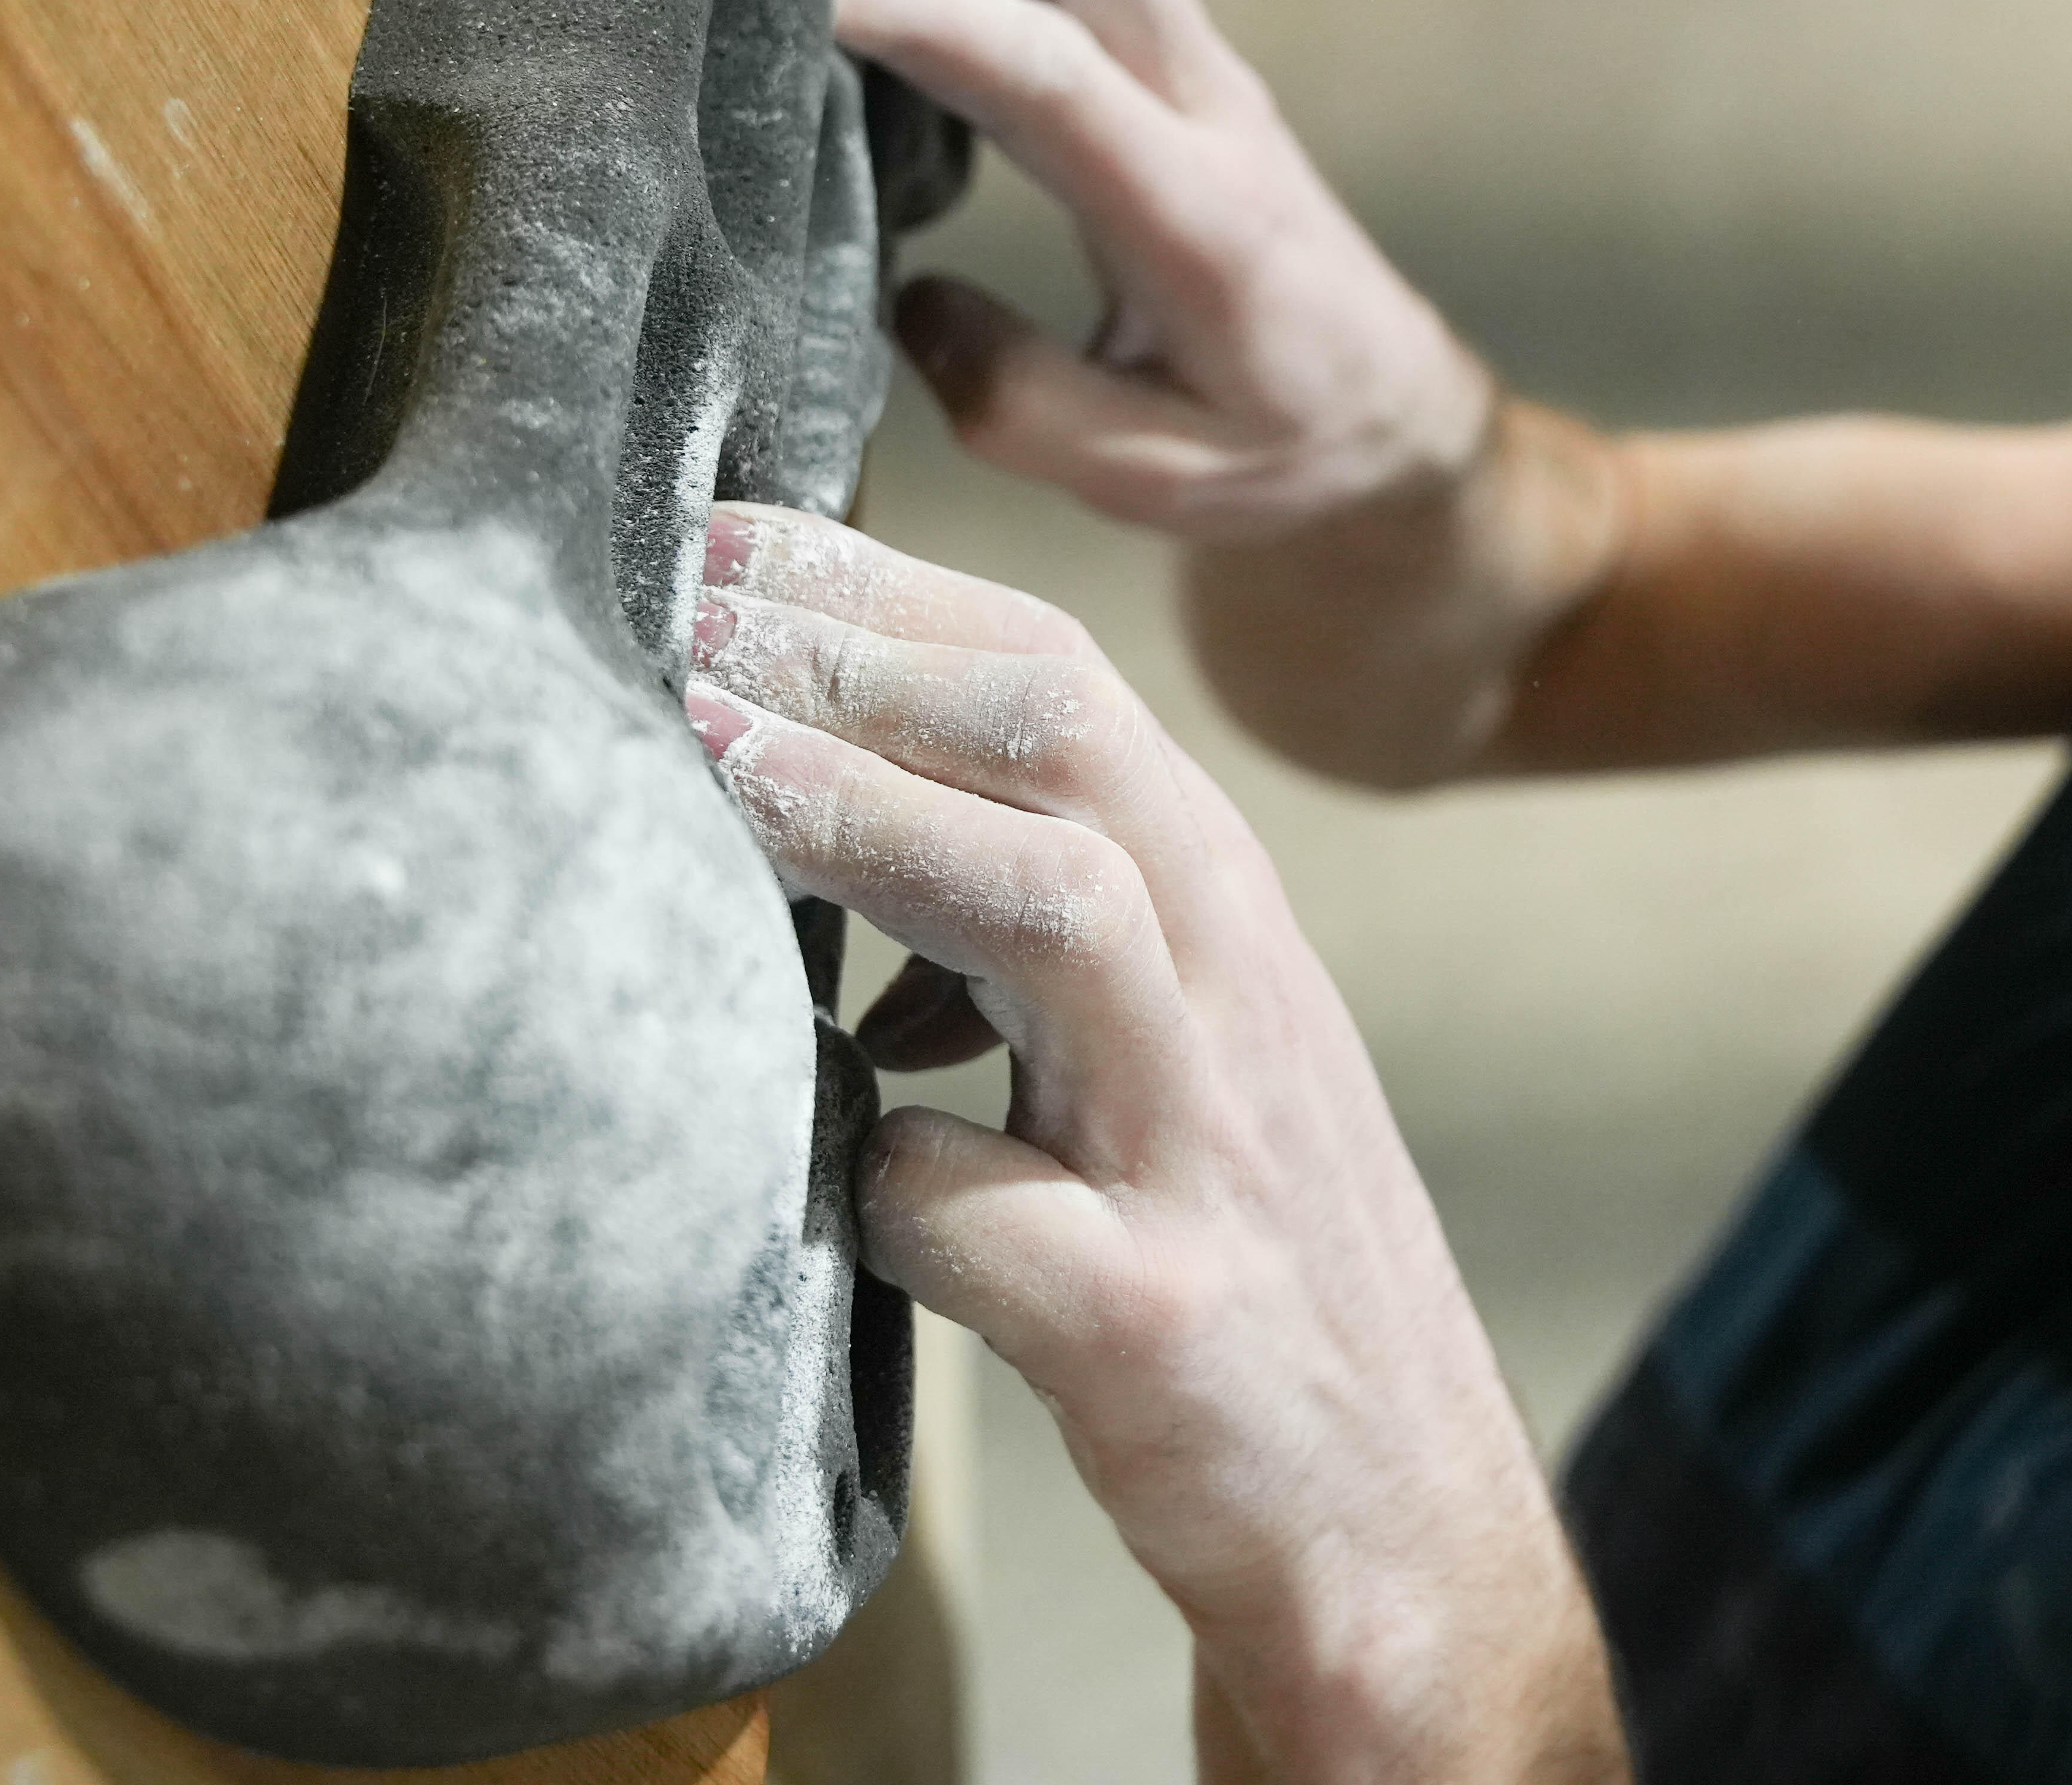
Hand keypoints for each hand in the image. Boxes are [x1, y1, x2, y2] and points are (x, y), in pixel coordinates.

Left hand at [680, 501, 1622, 1783]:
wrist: (1402, 1532)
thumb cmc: (1242, 1269)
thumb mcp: (1160, 1057)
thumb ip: (1026, 931)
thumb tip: (800, 805)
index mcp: (1219, 914)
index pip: (1055, 673)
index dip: (874, 589)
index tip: (711, 540)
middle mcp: (1231, 993)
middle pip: (1062, 736)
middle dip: (856, 648)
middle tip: (669, 606)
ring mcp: (1206, 1153)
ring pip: (1061, 910)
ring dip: (872, 823)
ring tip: (702, 768)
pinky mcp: (1163, 1323)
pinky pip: (1000, 1219)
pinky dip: (893, 1177)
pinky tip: (818, 1167)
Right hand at [803, 0, 1491, 543]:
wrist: (1387, 397)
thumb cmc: (1275, 440)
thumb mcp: (1151, 477)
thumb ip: (1020, 404)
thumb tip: (902, 303)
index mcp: (1199, 216)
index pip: (1056, 73)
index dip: (925, 10)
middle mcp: (1202, 94)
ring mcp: (1188, 46)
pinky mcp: (1158, 28)